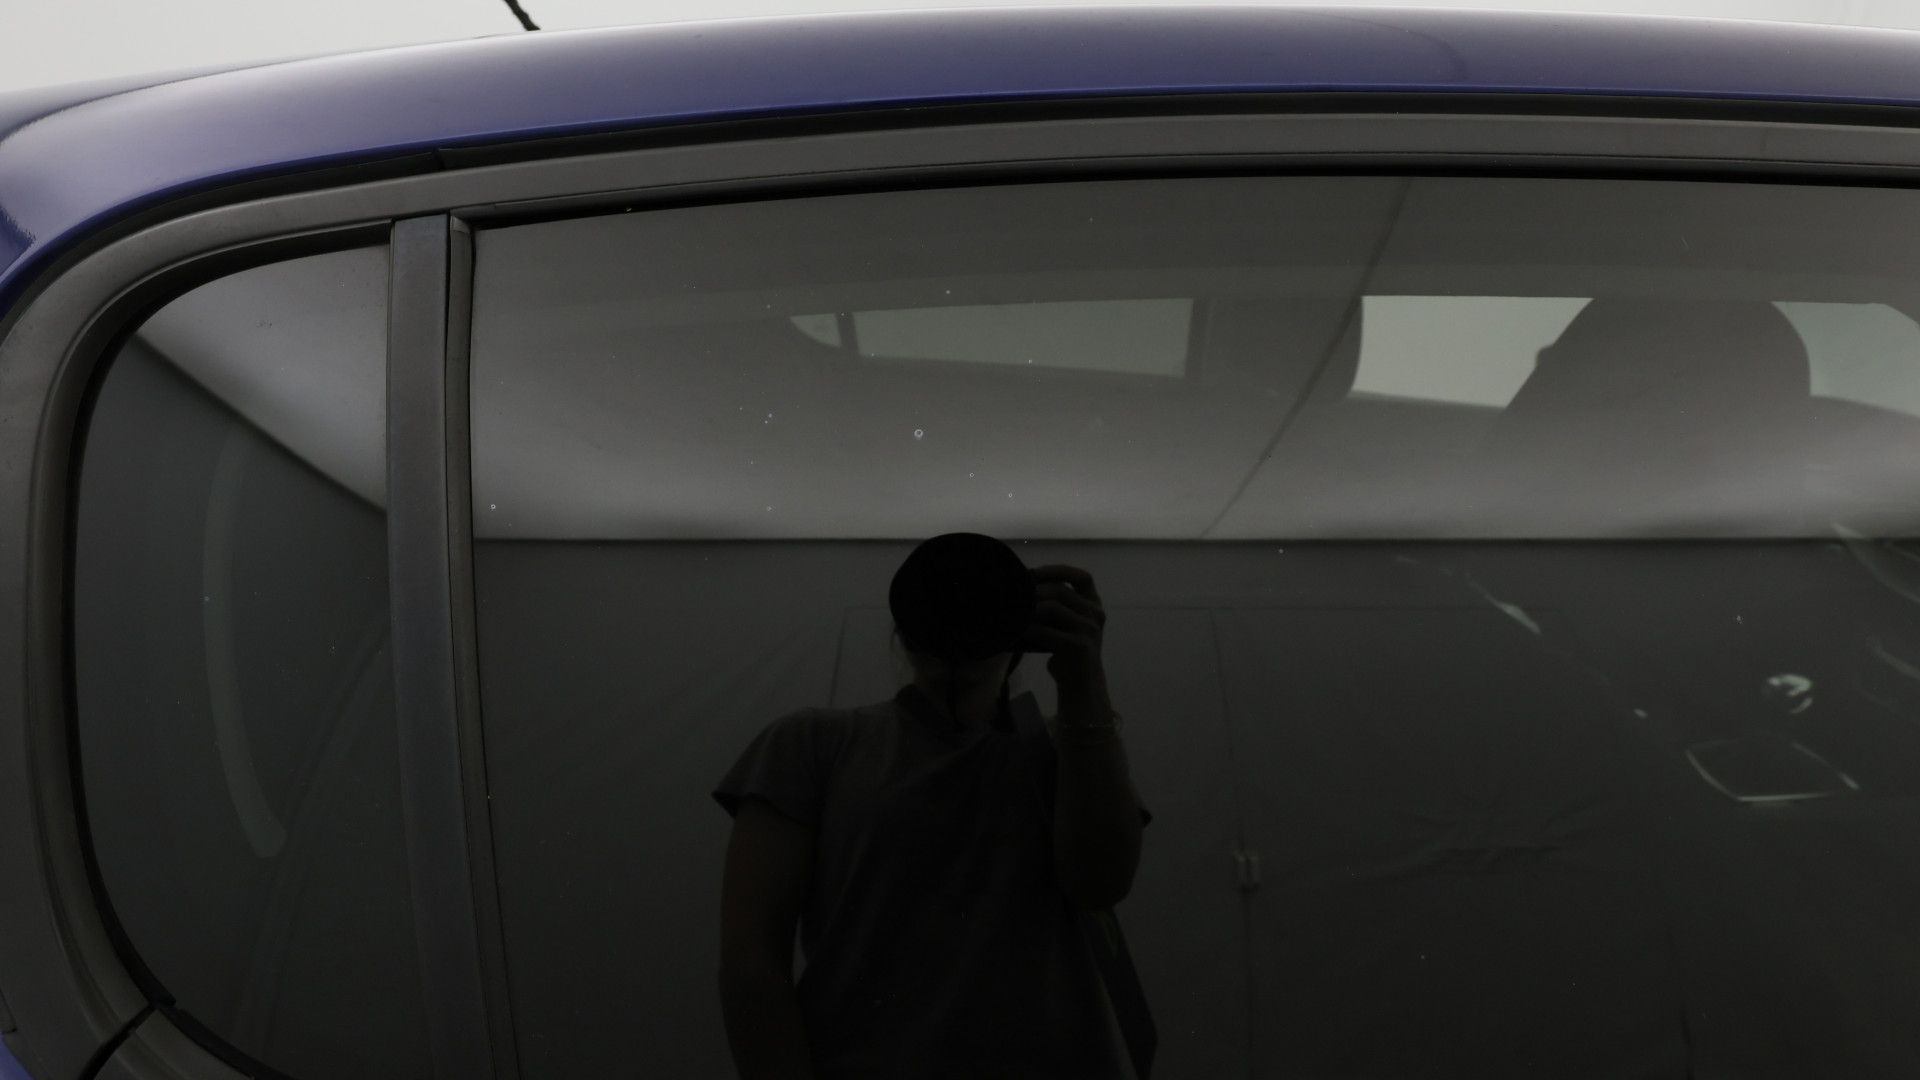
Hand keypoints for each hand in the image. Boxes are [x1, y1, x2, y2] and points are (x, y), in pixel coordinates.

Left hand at [1019, 565, 1109, 697]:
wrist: (1082, 684)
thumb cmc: (1069, 651)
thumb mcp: (1067, 624)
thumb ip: (1056, 606)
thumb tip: (1024, 589)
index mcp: (1094, 604)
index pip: (1083, 577)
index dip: (1059, 570)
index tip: (1035, 572)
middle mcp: (1095, 614)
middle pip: (1061, 591)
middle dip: (1035, 591)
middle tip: (1015, 595)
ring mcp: (1089, 630)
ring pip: (1053, 608)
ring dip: (1029, 608)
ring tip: (1013, 610)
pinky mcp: (1079, 646)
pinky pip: (1047, 632)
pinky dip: (1030, 628)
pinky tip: (1018, 629)